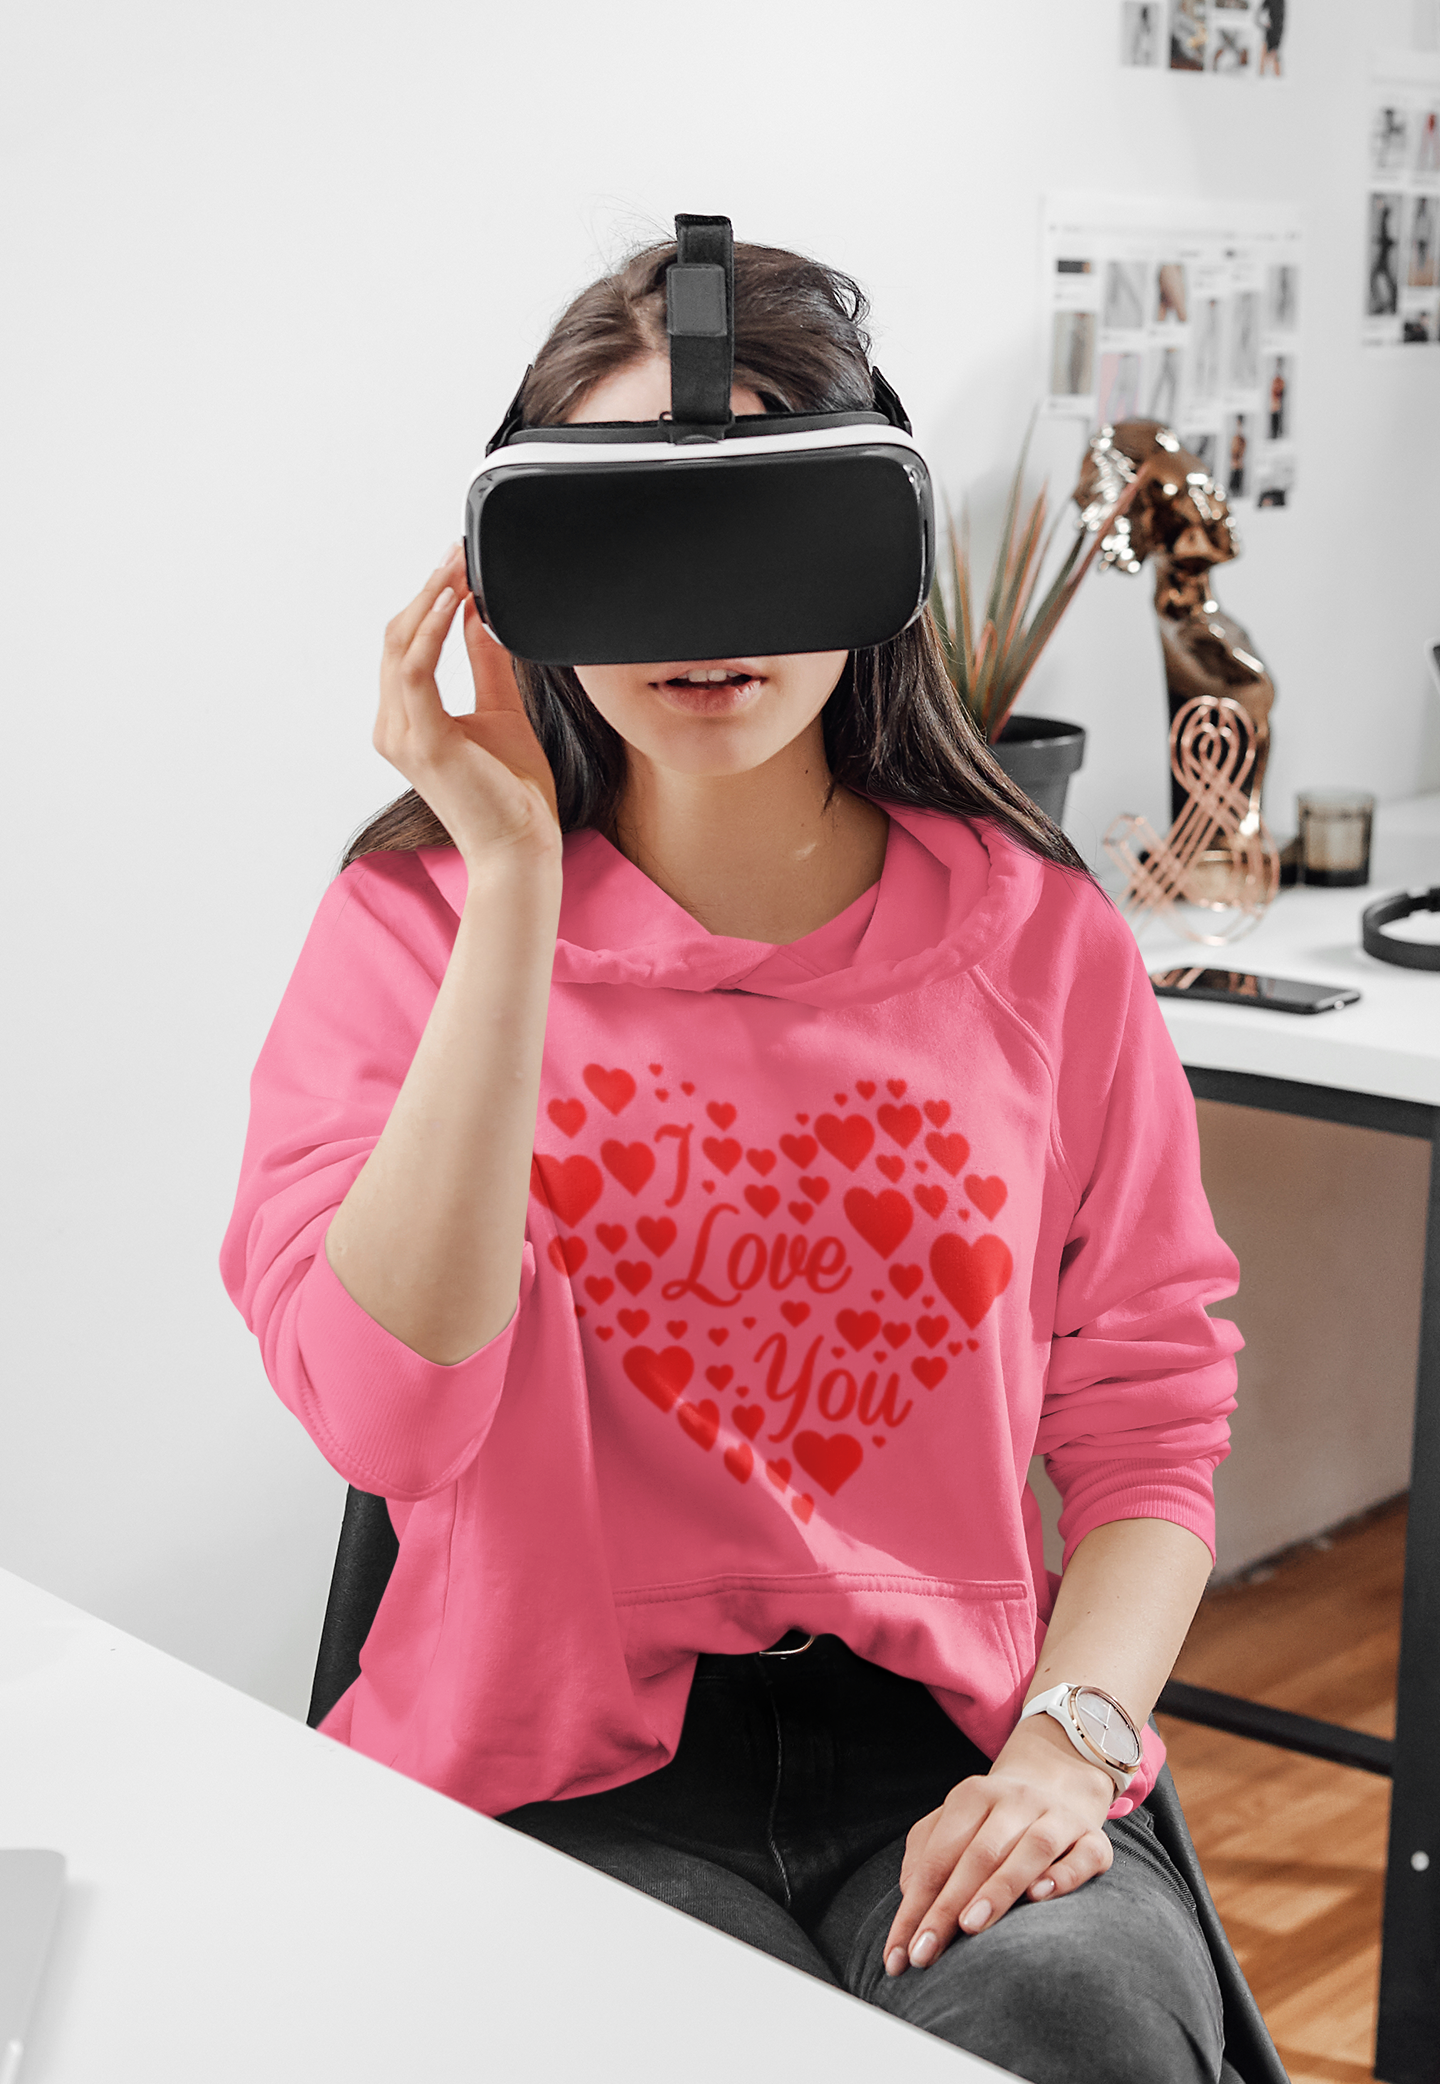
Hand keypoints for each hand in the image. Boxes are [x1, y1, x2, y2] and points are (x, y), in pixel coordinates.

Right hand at [375, 545, 561, 867]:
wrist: (521, 848)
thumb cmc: (514, 793)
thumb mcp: (500, 711)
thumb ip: (485, 662)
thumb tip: (477, 614)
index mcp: (406, 720)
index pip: (404, 645)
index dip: (427, 599)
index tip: (457, 563)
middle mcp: (393, 726)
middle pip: (396, 637)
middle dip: (428, 588)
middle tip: (458, 551)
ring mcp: (403, 735)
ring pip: (402, 645)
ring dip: (432, 597)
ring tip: (459, 564)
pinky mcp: (425, 741)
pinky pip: (418, 669)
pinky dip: (435, 629)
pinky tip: (457, 599)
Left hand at [881, 1716, 1115, 1976]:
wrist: (1057, 1781)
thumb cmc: (993, 1821)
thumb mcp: (953, 1824)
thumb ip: (926, 1854)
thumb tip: (911, 1895)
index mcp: (973, 1795)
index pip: (938, 1856)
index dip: (916, 1906)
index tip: (899, 1953)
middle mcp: (1016, 1801)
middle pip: (979, 1854)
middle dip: (947, 1907)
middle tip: (923, 1952)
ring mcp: (1057, 1817)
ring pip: (1031, 1850)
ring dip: (999, 1889)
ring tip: (970, 1928)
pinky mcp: (1094, 1839)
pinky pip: (1084, 1856)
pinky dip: (1064, 1876)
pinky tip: (1040, 1897)